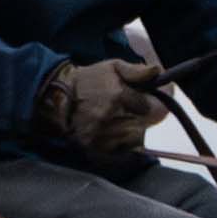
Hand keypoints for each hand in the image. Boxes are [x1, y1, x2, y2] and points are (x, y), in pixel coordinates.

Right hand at [38, 56, 165, 160]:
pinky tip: (112, 129)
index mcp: (118, 95)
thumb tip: (157, 71)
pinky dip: (122, 142)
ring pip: (135, 138)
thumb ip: (137, 71)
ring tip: (119, 116)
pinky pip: (121, 150)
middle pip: (146, 124)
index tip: (154, 97)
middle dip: (144, 115)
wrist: (57, 97)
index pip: (156, 108)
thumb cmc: (89, 80)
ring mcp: (103, 135)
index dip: (159, 102)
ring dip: (133, 128)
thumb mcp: (112, 67)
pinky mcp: (96, 148)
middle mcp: (111, 117)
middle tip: (133, 106)